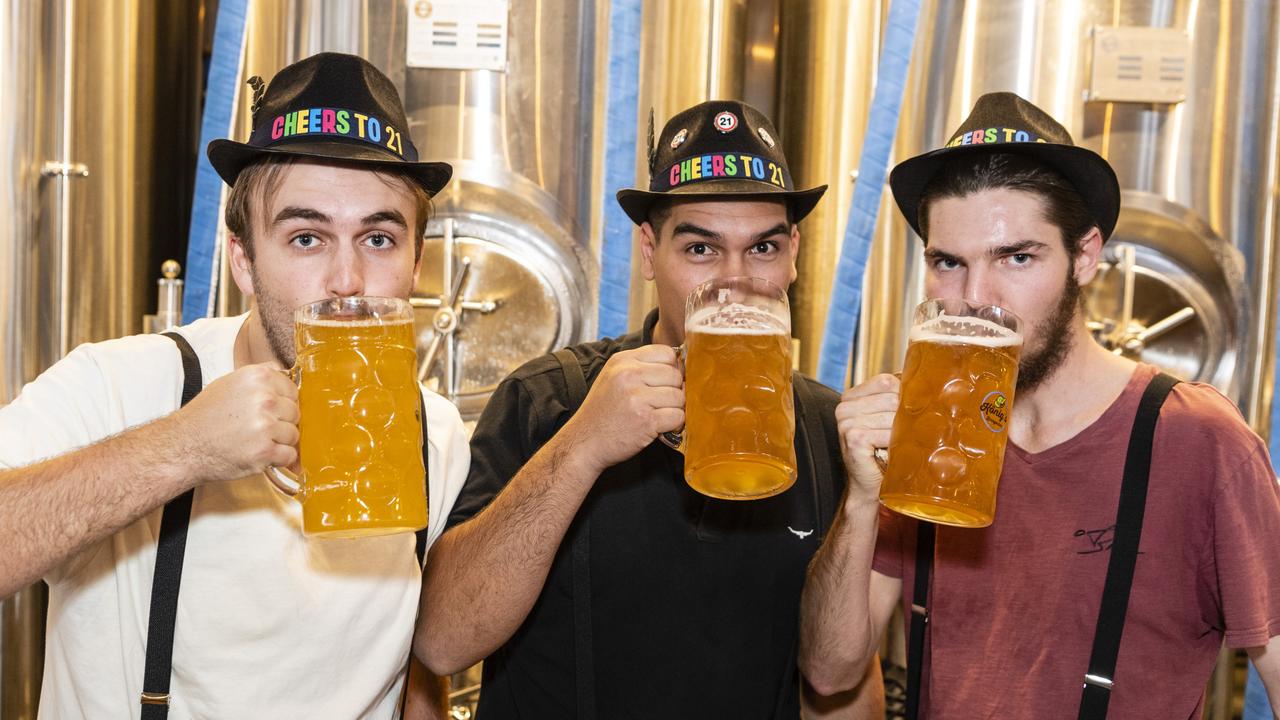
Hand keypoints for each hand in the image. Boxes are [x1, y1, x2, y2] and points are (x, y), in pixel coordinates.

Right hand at [173, 362, 300, 483]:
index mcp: (257, 377)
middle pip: (295, 413)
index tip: (270, 412)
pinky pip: (289, 456)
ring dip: (279, 442)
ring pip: (294, 435)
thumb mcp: (229, 382)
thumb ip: (259, 377)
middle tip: (258, 429)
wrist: (183, 445)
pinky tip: (260, 455)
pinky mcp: (264, 451)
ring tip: (255, 442)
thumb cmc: (205, 416)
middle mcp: (264, 398)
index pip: (292, 390)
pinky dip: (278, 460)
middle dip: (281, 423)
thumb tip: (282, 372)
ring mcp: (265, 426)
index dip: (283, 403)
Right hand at [559, 344, 683, 474]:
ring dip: (674, 409)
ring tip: (657, 416)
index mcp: (622, 361)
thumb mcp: (614, 378)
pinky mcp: (646, 420)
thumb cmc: (602, 412)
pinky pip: (678, 417)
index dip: (671, 369)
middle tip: (660, 404)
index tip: (664, 383)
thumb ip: (641, 368)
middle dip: (674, 391)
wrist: (584, 442)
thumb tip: (680, 368)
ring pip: (679, 397)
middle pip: (675, 375)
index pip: (667, 353)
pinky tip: (658, 427)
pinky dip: (673, 425)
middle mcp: (629, 374)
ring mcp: (637, 397)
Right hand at [835, 373, 898, 503]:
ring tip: (900, 444)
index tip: (909, 412)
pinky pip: (889, 433)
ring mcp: (846, 422)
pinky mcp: (854, 438)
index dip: (904, 395)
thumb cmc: (882, 451)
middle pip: (892, 397)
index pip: (886, 381)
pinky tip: (893, 453)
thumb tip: (924, 378)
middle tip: (906, 434)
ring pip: (893, 415)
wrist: (869, 486)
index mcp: (850, 397)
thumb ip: (896, 398)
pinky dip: (897, 444)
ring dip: (903, 432)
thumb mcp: (887, 419)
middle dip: (906, 416)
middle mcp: (844, 407)